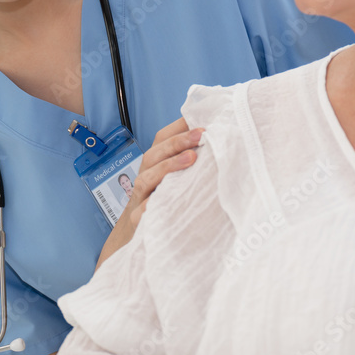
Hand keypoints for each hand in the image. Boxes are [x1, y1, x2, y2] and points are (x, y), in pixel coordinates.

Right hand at [96, 118, 203, 267]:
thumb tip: (216, 137)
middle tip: (201, 134)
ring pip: (147, 178)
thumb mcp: (177, 177)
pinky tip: (163, 200)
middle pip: (155, 153)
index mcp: (155, 162)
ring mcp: (140, 197)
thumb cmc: (164, 200)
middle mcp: (146, 175)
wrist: (138, 234)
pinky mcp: (139, 219)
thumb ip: (189, 158)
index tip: (204, 120)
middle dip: (178, 142)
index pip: (163, 137)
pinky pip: (142, 211)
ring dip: (168, 166)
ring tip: (191, 158)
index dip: (180, 127)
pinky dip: (150, 206)